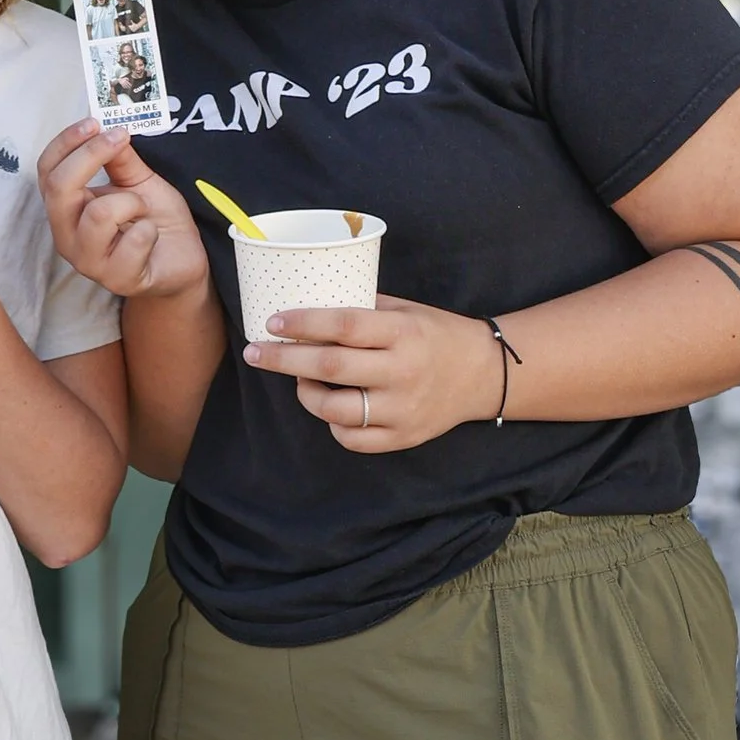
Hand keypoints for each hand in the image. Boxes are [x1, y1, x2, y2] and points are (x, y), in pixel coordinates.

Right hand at [38, 120, 209, 301]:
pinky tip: (151, 236)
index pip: (47, 171)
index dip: (66, 142)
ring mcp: (89, 261)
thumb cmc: (153, 218)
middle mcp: (67, 235)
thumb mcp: (138, 180)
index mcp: (66, 209)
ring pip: (99, 214)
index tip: (94, 122)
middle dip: (90, 156)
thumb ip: (120, 159)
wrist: (182, 260)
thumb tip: (108, 129)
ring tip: (142, 210)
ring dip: (131, 201)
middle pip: (59, 189)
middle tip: (119, 139)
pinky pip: (134, 240)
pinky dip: (150, 230)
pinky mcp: (117, 279)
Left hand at [246, 298, 507, 452]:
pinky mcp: (403, 437)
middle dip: (284, 359)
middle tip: (255, 352)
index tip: (272, 322)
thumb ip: (362, 309)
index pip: (345, 326)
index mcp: (404, 332)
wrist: (484, 374)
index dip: (304, 323)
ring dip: (305, 393)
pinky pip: (352, 438)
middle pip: (331, 367)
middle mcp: (403, 372)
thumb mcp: (405, 310)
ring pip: (336, 409)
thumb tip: (307, 300)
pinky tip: (331, 407)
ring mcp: (403, 409)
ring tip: (299, 379)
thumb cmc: (435, 333)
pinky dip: (332, 423)